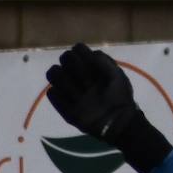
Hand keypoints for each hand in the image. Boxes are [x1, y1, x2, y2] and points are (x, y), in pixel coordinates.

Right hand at [45, 44, 171, 172]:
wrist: (120, 123)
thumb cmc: (121, 97)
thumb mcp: (117, 76)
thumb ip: (104, 61)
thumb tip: (90, 53)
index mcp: (91, 68)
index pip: (77, 50)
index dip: (82, 54)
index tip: (92, 65)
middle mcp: (78, 77)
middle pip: (64, 58)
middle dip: (74, 66)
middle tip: (88, 80)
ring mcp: (71, 92)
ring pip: (53, 73)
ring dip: (64, 78)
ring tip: (80, 91)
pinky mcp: (66, 108)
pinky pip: (52, 94)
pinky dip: (58, 94)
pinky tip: (74, 101)